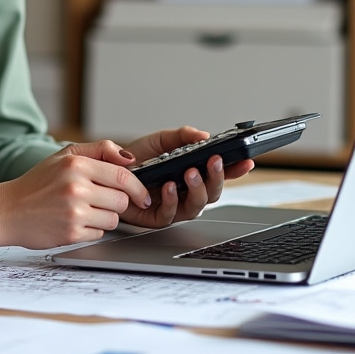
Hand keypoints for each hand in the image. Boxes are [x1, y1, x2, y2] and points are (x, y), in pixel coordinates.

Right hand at [0, 139, 151, 248]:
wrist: (6, 211)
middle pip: (122, 200)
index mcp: (76, 164)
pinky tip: (73, 222)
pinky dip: (92, 230)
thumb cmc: (36, 183)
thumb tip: (130, 159)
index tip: (142, 195)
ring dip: (105, 217)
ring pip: (114, 219)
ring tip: (83, 211)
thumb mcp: (63, 155)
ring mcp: (73, 212)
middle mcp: (76, 187)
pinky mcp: (71, 234)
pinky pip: (99, 234)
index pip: (123, 176)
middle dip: (117, 202)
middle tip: (100, 201)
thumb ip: (99, 150)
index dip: (138, 187)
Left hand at [119, 126, 254, 228]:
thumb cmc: (136, 158)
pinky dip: (172, 200)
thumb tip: (203, 136)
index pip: (220, 173)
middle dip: (217, 177)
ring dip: (197, 189)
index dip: (236, 169)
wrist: (108, 170)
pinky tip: (169, 187)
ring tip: (190, 174)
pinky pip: (171, 214)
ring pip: (197, 206)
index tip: (246, 160)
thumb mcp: (160, 140)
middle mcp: (187, 191)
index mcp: (193, 173)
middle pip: (214, 192)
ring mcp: (175, 206)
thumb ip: (182, 136)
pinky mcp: (158, 217)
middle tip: (213, 162)